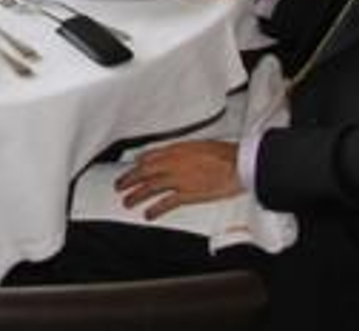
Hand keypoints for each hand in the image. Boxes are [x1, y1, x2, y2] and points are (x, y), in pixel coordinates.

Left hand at [116, 140, 241, 219]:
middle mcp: (173, 163)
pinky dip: (155, 209)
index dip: (138, 164)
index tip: (132, 168)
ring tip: (128, 201)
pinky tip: (148, 214)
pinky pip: (166, 203)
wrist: (238, 163)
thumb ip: (181, 150)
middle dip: (129, 179)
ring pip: (150, 187)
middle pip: (144, 172)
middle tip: (120, 186)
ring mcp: (179, 179)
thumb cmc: (224, 154)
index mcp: (176, 149)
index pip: (149, 156)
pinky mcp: (187, 194)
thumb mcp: (198, 144)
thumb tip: (173, 154)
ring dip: (136, 195)